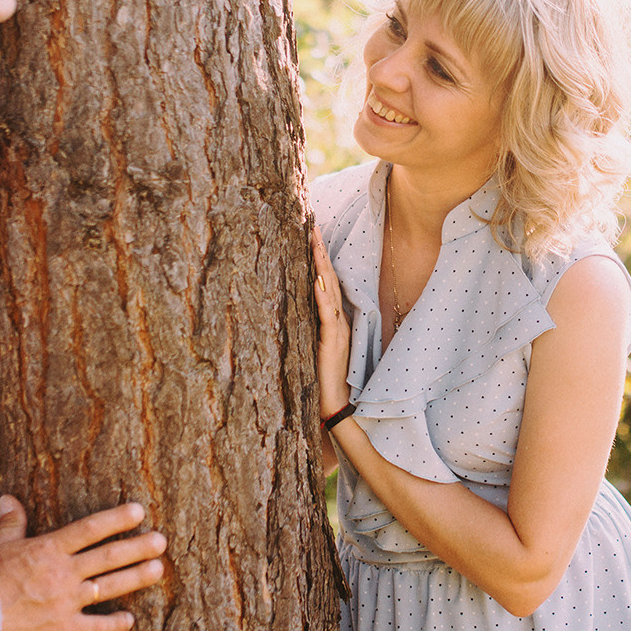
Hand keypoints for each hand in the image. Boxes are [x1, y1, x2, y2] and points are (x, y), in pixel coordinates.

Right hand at [0, 496, 166, 630]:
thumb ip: (10, 523)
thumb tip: (8, 498)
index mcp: (48, 549)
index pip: (90, 529)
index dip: (116, 519)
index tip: (139, 512)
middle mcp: (63, 573)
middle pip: (109, 556)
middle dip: (138, 547)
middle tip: (162, 540)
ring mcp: (65, 601)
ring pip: (109, 587)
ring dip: (136, 577)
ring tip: (159, 569)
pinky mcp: (62, 629)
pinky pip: (94, 627)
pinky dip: (113, 624)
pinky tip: (130, 621)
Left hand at [312, 227, 351, 416]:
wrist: (335, 405)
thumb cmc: (320, 381)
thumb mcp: (313, 348)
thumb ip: (309, 329)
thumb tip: (293, 309)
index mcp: (334, 321)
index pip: (328, 283)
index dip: (321, 259)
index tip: (312, 236)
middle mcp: (338, 320)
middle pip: (330, 279)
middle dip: (320, 252)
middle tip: (312, 226)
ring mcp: (337, 329)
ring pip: (329, 290)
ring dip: (321, 265)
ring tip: (314, 241)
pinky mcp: (331, 341)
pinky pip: (326, 313)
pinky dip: (321, 295)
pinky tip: (316, 279)